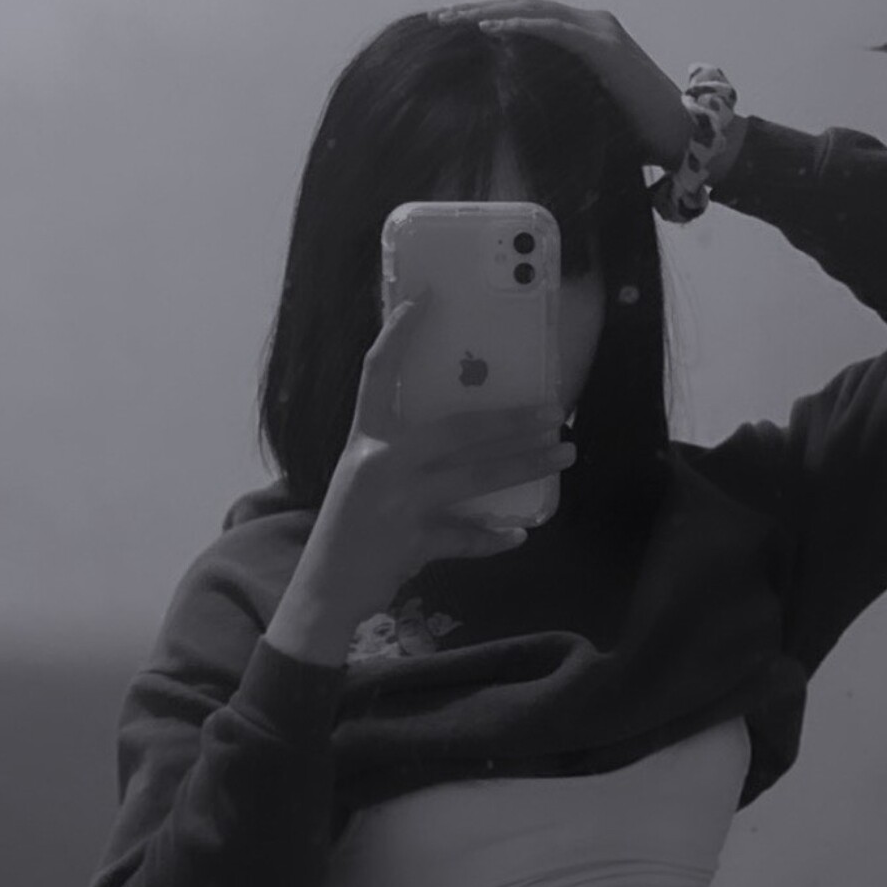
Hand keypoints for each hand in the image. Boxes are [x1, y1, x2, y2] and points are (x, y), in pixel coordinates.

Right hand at [311, 291, 574, 606]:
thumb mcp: (365, 478)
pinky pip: (466, 536)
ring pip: (475, 478)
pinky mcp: (412, 543)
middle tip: (555, 412)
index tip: (426, 298)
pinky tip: (519, 534)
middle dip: (512, 421)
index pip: (379, 373)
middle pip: (457, 430)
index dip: (400, 334)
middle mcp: (380, 463)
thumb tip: (468, 435)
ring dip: (524, 465)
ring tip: (561, 453)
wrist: (324, 588)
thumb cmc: (350, 529)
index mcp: (366, 439)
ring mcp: (398, 504)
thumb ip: (404, 455)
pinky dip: (493, 537)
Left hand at [430, 0, 692, 171]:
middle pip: (524, 6)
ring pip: (533, 10)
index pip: (529, 17)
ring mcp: (599, 30)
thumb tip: (519, 106)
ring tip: (452, 19)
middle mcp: (592, 23)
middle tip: (438, 17)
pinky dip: (518, 26)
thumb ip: (560, 93)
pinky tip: (488, 29)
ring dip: (489, 12)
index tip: (453, 27)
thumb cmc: (637, 132)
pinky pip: (553, 29)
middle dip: (478, 10)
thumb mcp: (587, 106)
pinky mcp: (604, 47)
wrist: (681, 137)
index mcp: (587, 35)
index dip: (490, 17)